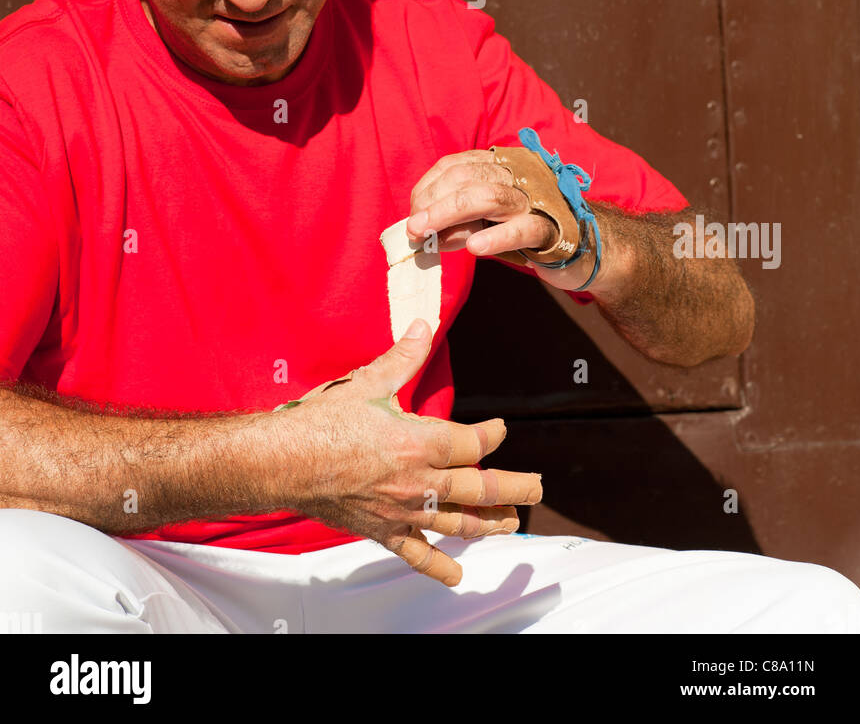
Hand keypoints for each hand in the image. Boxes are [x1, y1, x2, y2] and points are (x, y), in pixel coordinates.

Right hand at [280, 320, 541, 586]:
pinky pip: (417, 554)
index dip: (493, 435)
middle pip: (479, 488)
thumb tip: (424, 325)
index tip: (502, 429)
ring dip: (489, 523)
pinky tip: (457, 575)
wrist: (281, 463)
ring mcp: (401, 510)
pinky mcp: (382, 530)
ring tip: (511, 523)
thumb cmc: (322, 424)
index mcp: (418, 441)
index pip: (473, 442)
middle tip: (537, 486)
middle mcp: (417, 481)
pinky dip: (439, 566)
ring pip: (457, 523)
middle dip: (514, 487)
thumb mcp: (368, 383)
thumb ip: (403, 358)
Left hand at [406, 149, 602, 291]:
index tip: (413, 213)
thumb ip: (459, 224)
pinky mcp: (553, 228)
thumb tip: (423, 233)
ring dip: (451, 214)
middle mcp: (518, 175)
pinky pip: (523, 228)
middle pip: (467, 178)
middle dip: (433, 201)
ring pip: (489, 196)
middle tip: (413, 227)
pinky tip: (474, 247)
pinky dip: (496, 237)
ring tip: (428, 233)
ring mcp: (537, 199)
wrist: (587, 247)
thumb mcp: (488, 225)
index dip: (428, 187)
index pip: (456, 165)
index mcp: (502, 166)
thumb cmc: (530, 231)